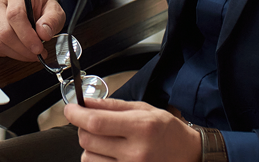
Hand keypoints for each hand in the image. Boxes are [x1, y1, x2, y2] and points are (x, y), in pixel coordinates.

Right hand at [0, 0, 63, 60]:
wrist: (31, 4)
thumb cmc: (40, 6)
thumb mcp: (54, 9)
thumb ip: (51, 20)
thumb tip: (43, 33)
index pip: (15, 15)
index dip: (27, 36)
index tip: (38, 48)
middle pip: (4, 32)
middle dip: (23, 49)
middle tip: (37, 54)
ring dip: (14, 54)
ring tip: (28, 53)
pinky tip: (12, 51)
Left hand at [64, 97, 200, 161]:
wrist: (188, 155)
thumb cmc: (166, 131)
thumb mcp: (144, 109)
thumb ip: (112, 106)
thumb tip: (85, 101)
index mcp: (141, 128)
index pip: (95, 122)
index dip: (76, 114)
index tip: (70, 108)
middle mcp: (135, 152)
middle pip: (87, 140)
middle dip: (83, 127)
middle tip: (92, 122)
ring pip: (88, 157)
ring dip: (90, 146)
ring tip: (108, 141)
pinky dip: (96, 159)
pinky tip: (109, 153)